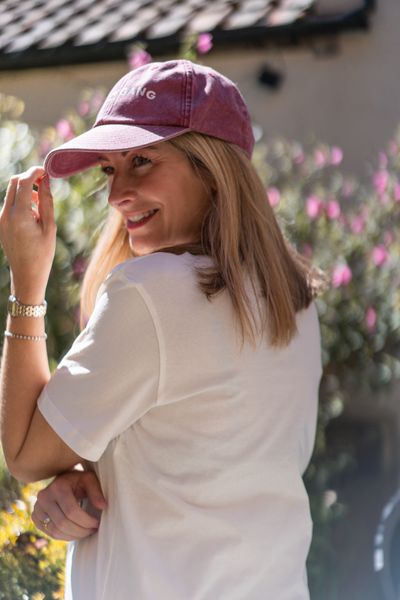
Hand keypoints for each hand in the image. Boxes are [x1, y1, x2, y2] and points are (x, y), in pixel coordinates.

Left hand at [0, 167, 55, 302]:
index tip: (46, 170)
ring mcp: (0, 219)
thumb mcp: (49, 227)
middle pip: (13, 182)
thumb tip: (46, 181)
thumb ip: (46, 201)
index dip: (35, 172)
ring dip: (25, 190)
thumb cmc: (42, 253)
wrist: (26, 275)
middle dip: (28, 178)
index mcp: (19, 215)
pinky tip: (32, 214)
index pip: (23, 182)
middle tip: (44, 182)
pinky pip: (9, 204)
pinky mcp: (0, 223)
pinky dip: (20, 201)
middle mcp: (5, 215)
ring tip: (40, 204)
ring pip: (10, 193)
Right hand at [31, 470, 107, 540]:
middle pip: (63, 523)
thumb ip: (96, 492)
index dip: (86, 520)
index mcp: (58, 487)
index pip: (71, 511)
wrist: (62, 481)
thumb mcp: (89, 480)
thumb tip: (103, 506)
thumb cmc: (78, 481)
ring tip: (86, 532)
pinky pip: (51, 533)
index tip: (96, 522)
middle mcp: (44, 497)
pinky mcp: (36, 518)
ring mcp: (37, 508)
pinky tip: (76, 533)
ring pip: (56, 531)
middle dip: (81, 530)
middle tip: (93, 529)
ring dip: (74, 536)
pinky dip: (65, 537)